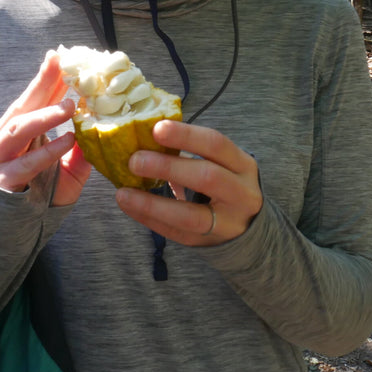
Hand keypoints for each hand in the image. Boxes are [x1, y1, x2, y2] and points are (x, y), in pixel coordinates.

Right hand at [0, 52, 92, 206]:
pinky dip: (49, 150)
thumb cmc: (41, 190)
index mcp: (11, 129)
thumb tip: (104, 122)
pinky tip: (68, 140)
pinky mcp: (3, 179)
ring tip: (71, 105)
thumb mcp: (64, 164)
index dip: (46, 78)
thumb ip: (79, 146)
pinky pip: (27, 162)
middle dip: (42, 84)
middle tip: (62, 66)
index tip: (60, 56)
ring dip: (45, 115)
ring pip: (19, 128)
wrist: (15, 226)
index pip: (31, 98)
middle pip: (22, 105)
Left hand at [115, 120, 261, 245]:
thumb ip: (192, 149)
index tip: (156, 129)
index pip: (217, 144)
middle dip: (168, 167)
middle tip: (134, 161)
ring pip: (191, 216)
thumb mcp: (220, 162)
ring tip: (123, 193)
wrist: (248, 225)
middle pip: (208, 177)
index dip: (186, 135)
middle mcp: (242, 193)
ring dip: (152, 204)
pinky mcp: (208, 243)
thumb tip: (144, 134)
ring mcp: (228, 223)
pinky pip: (176, 233)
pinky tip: (130, 206)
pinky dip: (150, 219)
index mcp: (242, 164)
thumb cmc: (224, 181)